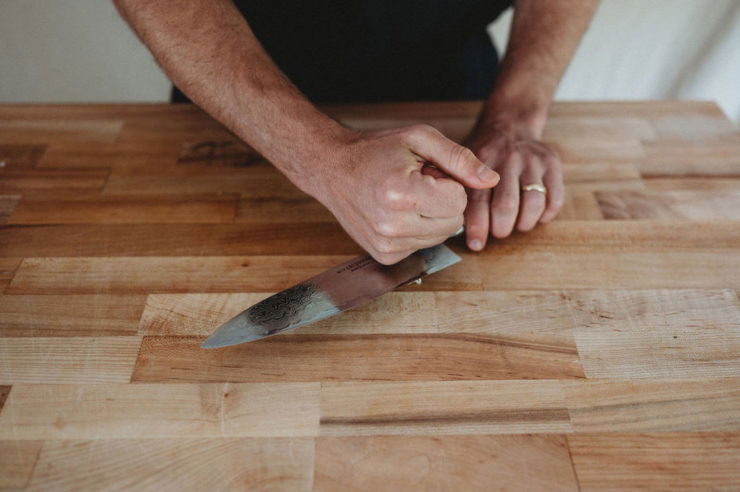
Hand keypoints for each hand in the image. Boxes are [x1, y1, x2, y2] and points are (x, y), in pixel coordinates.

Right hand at [309, 125, 499, 263]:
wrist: (333, 169)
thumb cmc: (376, 150)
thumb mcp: (421, 139)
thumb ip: (460, 159)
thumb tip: (492, 180)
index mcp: (400, 194)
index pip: (458, 201)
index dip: (449, 181)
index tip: (424, 171)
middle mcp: (392, 226)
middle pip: (454, 223)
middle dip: (444, 201)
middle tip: (417, 183)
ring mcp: (386, 246)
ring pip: (441, 236)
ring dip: (432, 216)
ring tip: (407, 196)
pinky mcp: (385, 256)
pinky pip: (424, 245)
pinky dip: (419, 229)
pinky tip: (398, 212)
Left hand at [463, 120, 563, 249]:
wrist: (510, 125)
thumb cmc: (482, 155)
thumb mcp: (463, 161)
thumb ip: (457, 186)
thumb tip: (450, 220)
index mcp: (483, 159)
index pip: (478, 199)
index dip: (477, 226)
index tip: (476, 244)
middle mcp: (509, 158)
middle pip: (506, 205)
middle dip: (501, 228)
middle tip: (498, 232)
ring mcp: (533, 161)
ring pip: (534, 204)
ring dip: (523, 224)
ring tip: (516, 225)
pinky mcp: (553, 164)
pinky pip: (555, 199)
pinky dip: (545, 215)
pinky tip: (535, 216)